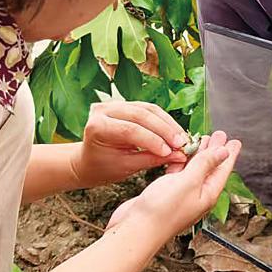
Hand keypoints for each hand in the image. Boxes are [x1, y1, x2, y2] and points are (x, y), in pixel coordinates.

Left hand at [71, 101, 188, 188]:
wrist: (89, 161)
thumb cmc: (103, 168)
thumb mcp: (126, 167)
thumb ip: (152, 159)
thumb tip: (180, 156)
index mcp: (97, 126)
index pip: (130, 130)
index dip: (154, 140)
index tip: (171, 152)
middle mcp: (104, 110)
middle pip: (141, 115)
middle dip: (165, 130)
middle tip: (182, 144)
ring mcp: (114, 104)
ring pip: (148, 109)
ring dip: (168, 124)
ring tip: (182, 139)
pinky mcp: (125, 104)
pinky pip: (149, 109)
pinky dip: (164, 121)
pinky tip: (175, 132)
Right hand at [106, 131, 240, 238]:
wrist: (136, 229)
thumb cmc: (163, 210)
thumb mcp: (189, 182)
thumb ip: (205, 164)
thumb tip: (224, 153)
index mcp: (208, 193)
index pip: (222, 170)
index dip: (228, 154)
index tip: (235, 141)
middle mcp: (197, 194)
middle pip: (210, 168)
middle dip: (214, 151)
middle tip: (220, 135)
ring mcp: (181, 194)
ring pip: (194, 169)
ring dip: (198, 154)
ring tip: (202, 139)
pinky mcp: (166, 193)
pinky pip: (178, 173)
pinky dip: (180, 161)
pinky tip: (179, 154)